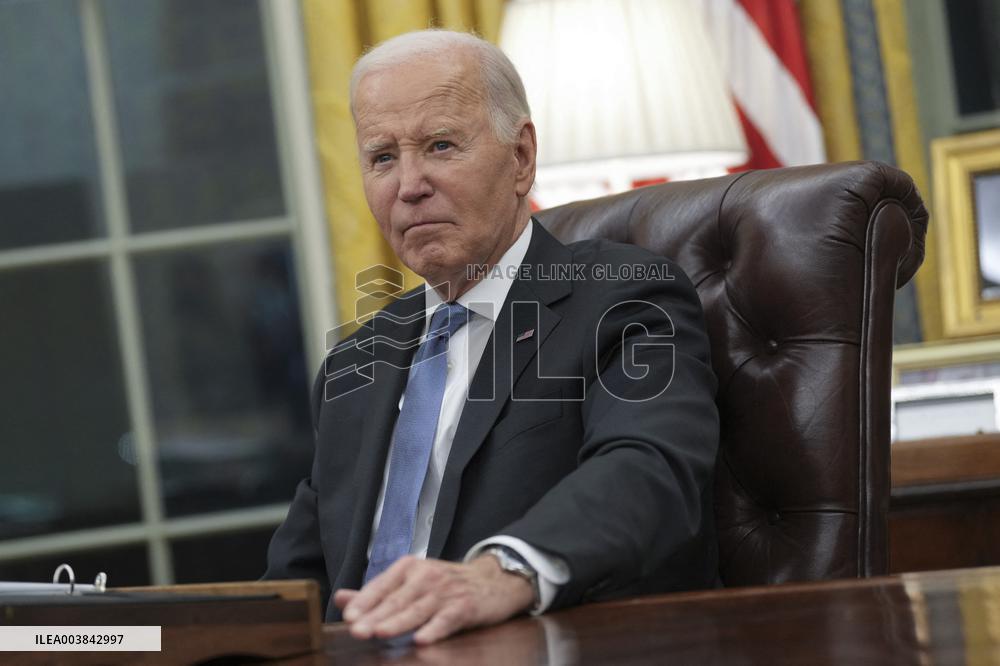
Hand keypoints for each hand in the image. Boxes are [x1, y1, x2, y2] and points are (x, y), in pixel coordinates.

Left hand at [333, 554, 534, 644]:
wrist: (493, 580)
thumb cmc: (446, 584)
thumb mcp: (411, 582)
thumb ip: (377, 592)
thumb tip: (340, 598)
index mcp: (409, 568)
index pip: (382, 585)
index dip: (365, 601)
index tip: (349, 616)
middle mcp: (427, 576)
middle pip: (397, 599)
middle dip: (375, 616)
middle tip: (357, 630)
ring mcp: (447, 591)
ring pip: (418, 609)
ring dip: (398, 622)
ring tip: (380, 632)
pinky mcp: (465, 606)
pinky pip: (447, 619)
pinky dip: (434, 629)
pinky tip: (422, 639)